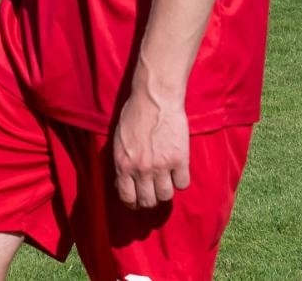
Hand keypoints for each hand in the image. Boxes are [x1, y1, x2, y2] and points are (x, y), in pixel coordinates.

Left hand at [111, 86, 190, 209]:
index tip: (138, 201)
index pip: (127, 198)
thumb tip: (122, 181)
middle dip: (150, 199)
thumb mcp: (118, 139)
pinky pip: (183, 184)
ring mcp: (161, 166)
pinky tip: (178, 171)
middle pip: (148, 201)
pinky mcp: (180, 159)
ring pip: (165, 196)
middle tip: (153, 192)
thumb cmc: (135, 114)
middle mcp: (141, 169)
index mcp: (123, 164)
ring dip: (166, 191)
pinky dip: (181, 180)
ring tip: (166, 181)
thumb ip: (121, 161)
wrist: (155, 97)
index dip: (133, 203)